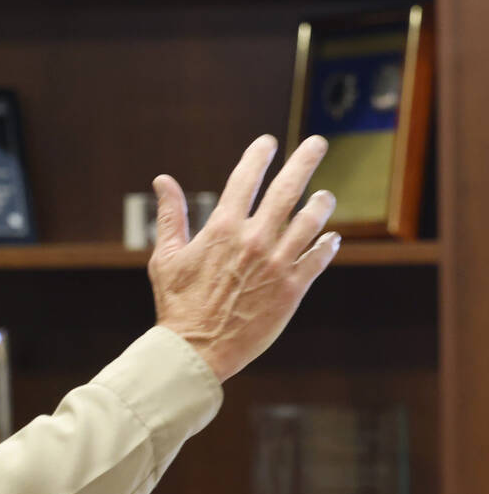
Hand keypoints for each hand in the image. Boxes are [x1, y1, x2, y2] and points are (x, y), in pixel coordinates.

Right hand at [148, 134, 338, 382]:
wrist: (197, 350)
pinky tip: (331, 237)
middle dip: (305, 161)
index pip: (246, 179)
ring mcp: (278, 264)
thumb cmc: (178, 304)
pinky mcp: (293, 289)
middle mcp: (254, 240)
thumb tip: (162, 180)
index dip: (258, 156)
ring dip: (321, 203)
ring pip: (311, 221)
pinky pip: (319, 258)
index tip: (268, 143)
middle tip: (318, 143)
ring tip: (325, 195)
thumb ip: (170, 215)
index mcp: (223, 229)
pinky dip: (327, 244)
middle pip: (288, 190)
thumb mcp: (167, 256)